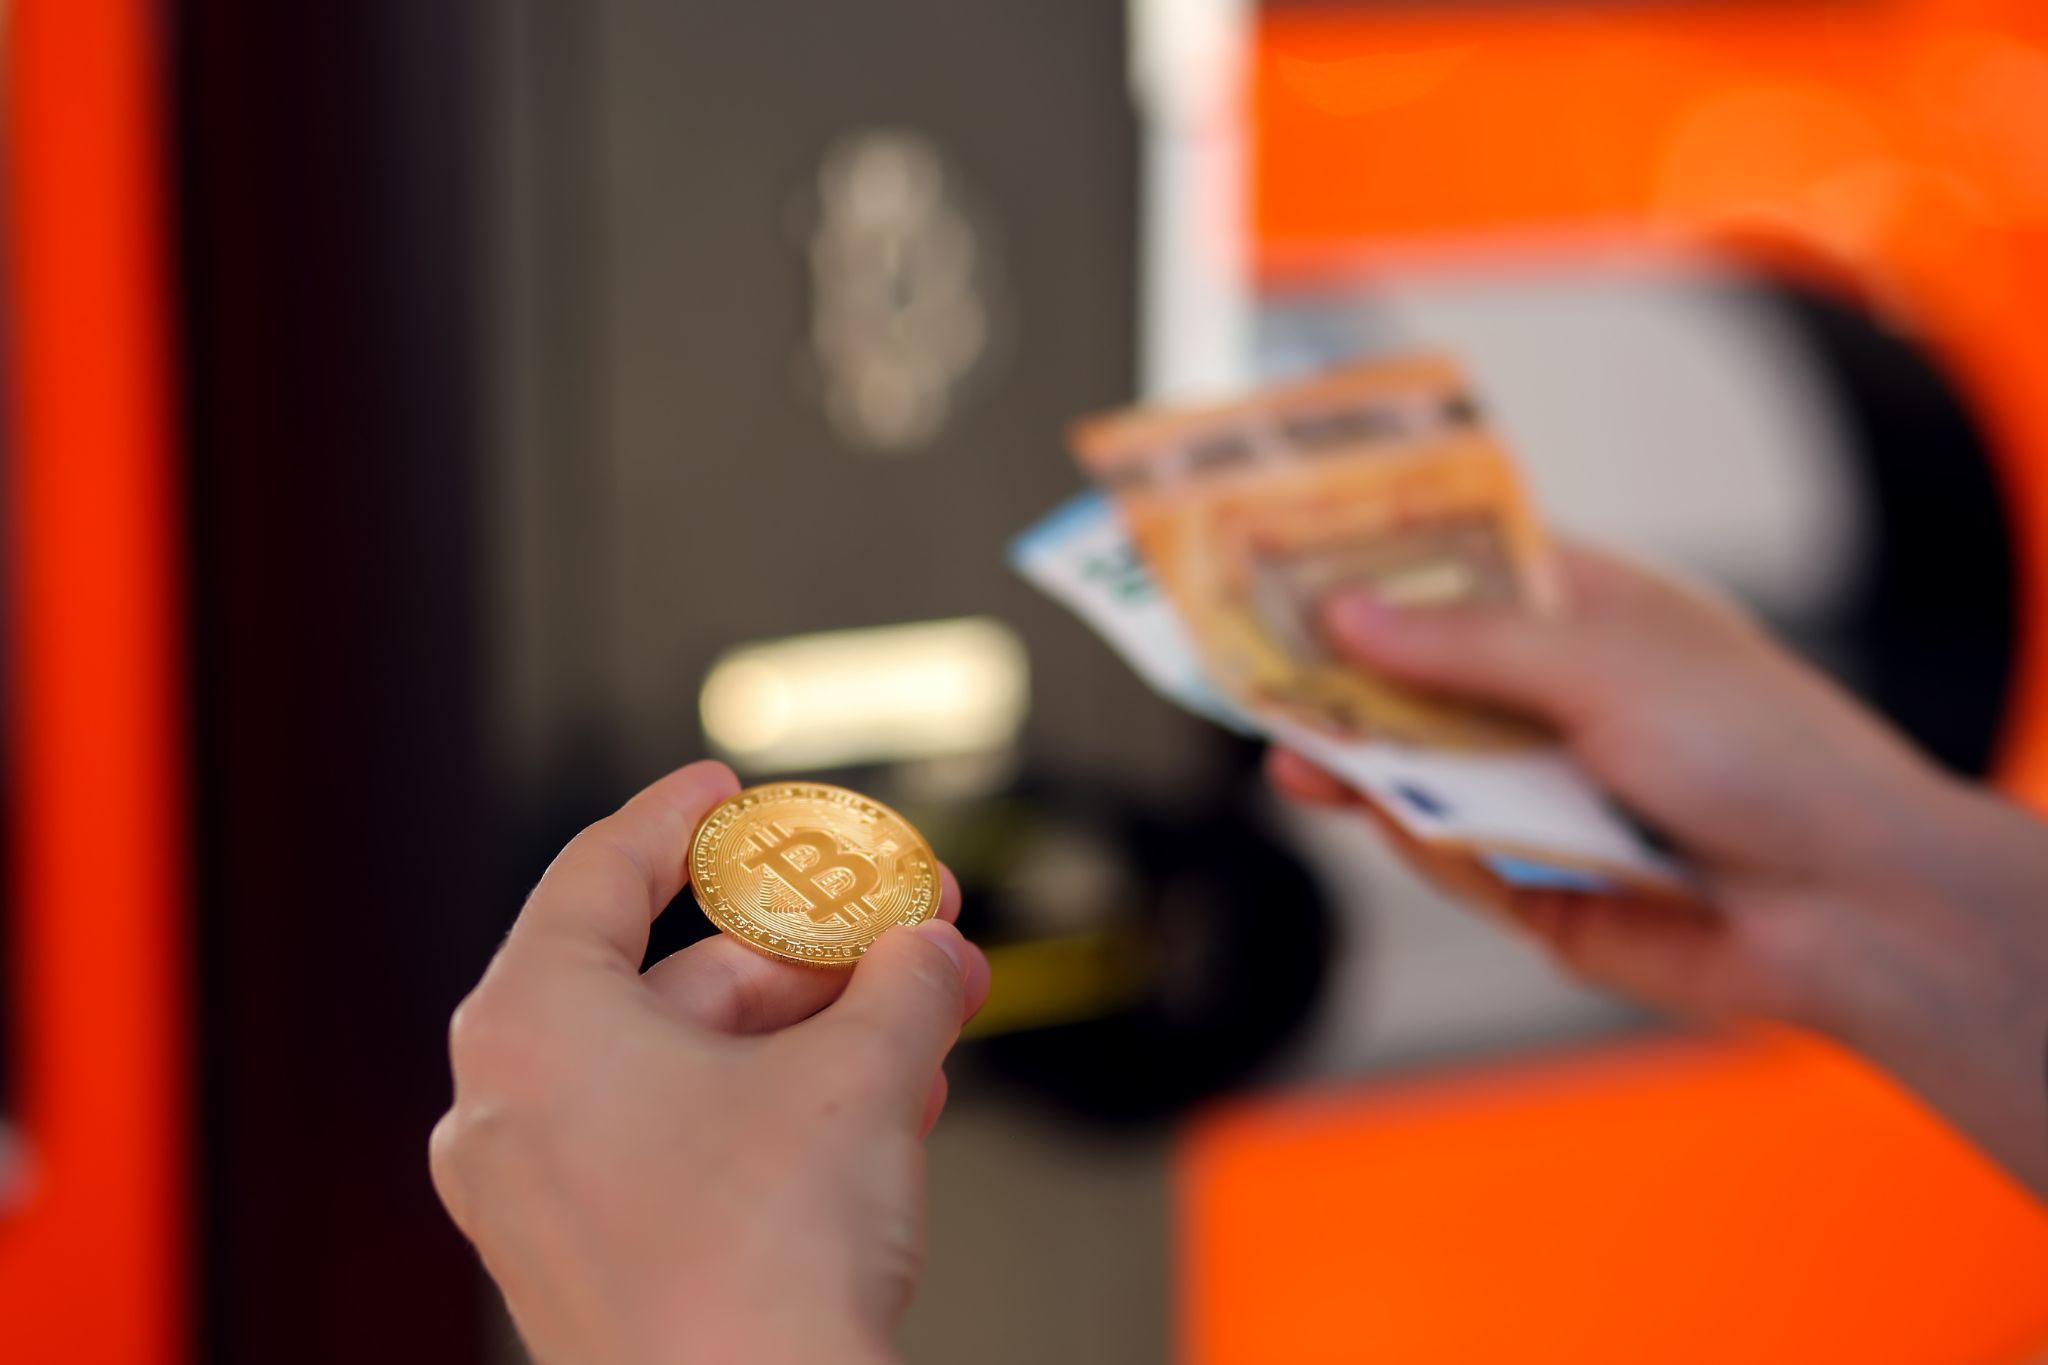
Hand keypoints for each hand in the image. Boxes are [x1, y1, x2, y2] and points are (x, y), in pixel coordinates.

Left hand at [429, 761, 990, 1364]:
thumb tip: (929, 948)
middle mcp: (512, 1109)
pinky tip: (881, 1107)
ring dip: (816, 1037)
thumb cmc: (761, 1268)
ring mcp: (544, 1200)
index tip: (724, 791)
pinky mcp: (593, 1268)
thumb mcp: (860, 1076)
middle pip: (673, 979)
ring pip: (692, 1070)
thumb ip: (902, 980)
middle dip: (809, 951)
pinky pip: (684, 1148)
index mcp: (532, 1028)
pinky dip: (777, 1112)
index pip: (597, 873)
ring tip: (919, 1020)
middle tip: (899, 924)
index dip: (678, 819)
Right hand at [1269, 543, 2047, 1194]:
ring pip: (1423, 772)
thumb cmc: (1763, 752)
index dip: (1375, 562)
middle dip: (1344, 677)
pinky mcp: (1538, 882)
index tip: (1285, 556)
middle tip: (1250, 670)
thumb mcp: (1602, 667)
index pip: (1459, 570)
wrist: (1850, 910)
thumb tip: (1346, 619)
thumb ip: (1465, 649)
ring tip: (1296, 760)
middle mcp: (1560, 700)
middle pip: (1421, 678)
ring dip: (1361, 765)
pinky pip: (1452, 855)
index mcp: (1588, 615)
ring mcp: (1547, 792)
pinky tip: (1393, 824)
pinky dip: (1422, 842)